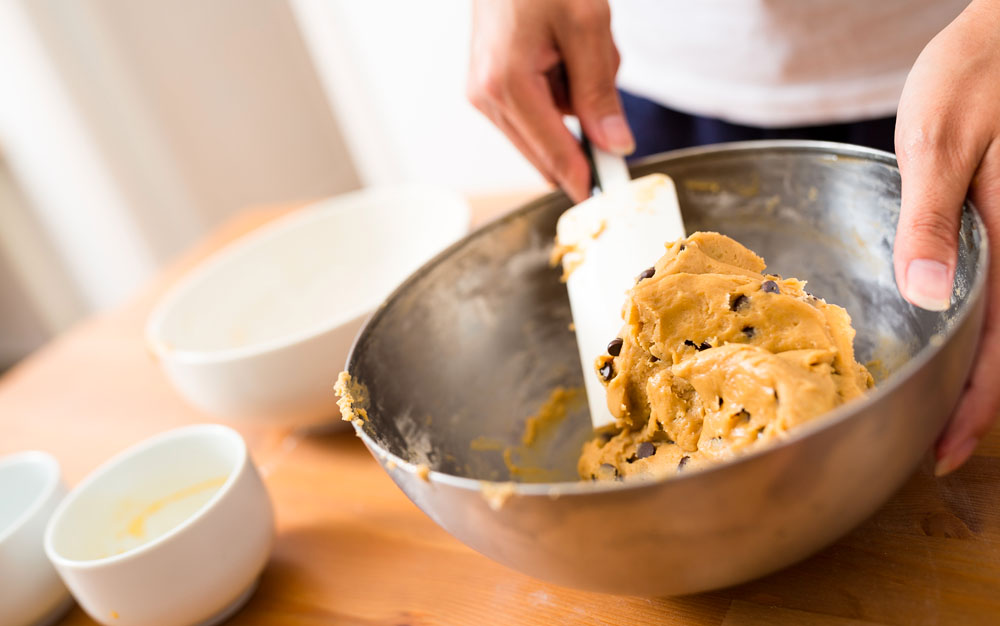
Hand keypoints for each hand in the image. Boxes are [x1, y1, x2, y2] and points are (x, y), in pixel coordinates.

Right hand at [466, 0, 633, 202]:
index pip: (554, 153)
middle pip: (545, 149)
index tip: (610, 194)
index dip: (586, 176)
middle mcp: (486, 96)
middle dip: (582, 123)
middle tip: (594, 66)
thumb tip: (615, 144)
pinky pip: (534, 107)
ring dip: (572, 99)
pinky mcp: (488, 84)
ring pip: (543, 128)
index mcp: (506, 85)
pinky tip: (560, 49)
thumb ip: (600, 92)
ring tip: (576, 45)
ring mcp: (483, 92)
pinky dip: (558, 88)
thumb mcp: (587, 26)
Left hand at [893, 0, 999, 474]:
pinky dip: (981, 331)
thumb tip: (926, 296)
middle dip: (976, 404)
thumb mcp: (941, 142)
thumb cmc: (979, 75)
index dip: (974, 410)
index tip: (942, 453)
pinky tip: (951, 340)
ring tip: (937, 409)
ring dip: (979, 373)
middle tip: (931, 444)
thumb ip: (932, 220)